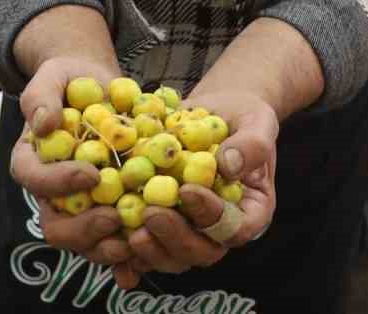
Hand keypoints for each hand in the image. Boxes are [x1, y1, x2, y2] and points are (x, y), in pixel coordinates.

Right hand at [10, 56, 131, 268]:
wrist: (98, 89)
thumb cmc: (70, 81)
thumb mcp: (53, 76)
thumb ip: (41, 96)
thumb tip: (43, 123)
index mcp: (31, 161)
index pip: (34, 179)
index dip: (59, 182)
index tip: (91, 174)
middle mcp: (52, 193)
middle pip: (56, 226)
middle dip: (84, 228)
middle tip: (114, 217)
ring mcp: (80, 208)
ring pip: (85, 243)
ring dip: (108, 247)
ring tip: (136, 238)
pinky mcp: (108, 212)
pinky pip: (113, 242)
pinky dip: (128, 254)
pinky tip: (146, 252)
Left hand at [111, 89, 280, 290]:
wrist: (217, 112)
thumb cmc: (243, 117)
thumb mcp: (257, 122)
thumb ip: (250, 144)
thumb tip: (228, 165)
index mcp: (250, 211)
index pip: (234, 227)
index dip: (211, 217)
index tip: (187, 190)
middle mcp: (219, 229)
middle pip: (201, 251)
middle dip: (174, 237)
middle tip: (151, 213)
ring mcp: (190, 230)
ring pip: (171, 256)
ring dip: (149, 249)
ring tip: (128, 228)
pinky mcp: (163, 225)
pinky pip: (146, 247)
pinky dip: (127, 254)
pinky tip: (110, 247)